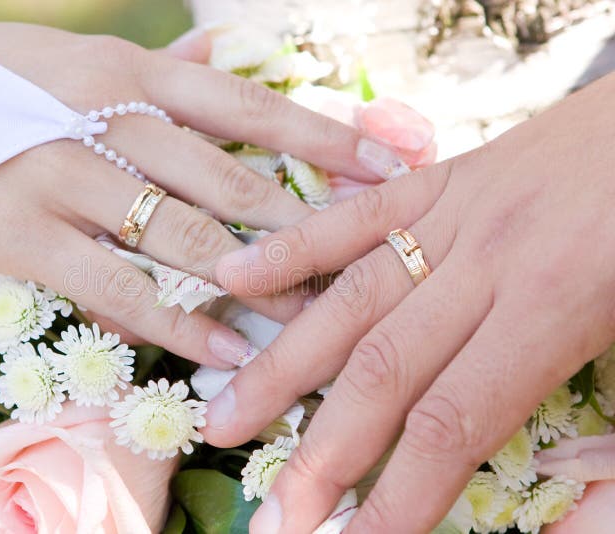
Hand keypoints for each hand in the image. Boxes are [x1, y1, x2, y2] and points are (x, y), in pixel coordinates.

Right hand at [0, 23, 412, 366]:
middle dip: (309, 218)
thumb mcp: (75, 58)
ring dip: (259, 278)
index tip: (392, 163)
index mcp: (128, 71)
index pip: (248, 106)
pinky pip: (119, 287)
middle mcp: (106, 118)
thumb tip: (220, 49)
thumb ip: (156, 65)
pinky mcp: (23, 236)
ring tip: (316, 314)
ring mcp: (63, 176)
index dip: (324, 137)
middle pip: (231, 176)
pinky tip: (229, 349)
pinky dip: (179, 321)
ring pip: (185, 234)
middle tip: (373, 251)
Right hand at [205, 72, 614, 531]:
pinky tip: (236, 279)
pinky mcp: (437, 180)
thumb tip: (553, 503)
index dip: (394, 500)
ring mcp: (452, 215)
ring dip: (281, 370)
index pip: (449, 425)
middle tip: (275, 518)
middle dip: (322, 456)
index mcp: (554, 307)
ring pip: (349, 302)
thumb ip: (592, 422)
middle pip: (383, 375)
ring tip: (225, 421)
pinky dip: (291, 249)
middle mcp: (485, 265)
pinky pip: (353, 216)